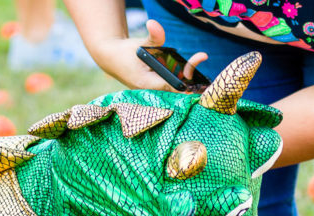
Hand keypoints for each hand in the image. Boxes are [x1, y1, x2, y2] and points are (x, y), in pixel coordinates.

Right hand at [90, 20, 207, 90]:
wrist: (112, 60)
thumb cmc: (125, 52)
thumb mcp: (139, 43)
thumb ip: (152, 36)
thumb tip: (154, 24)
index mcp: (147, 83)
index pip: (173, 87)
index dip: (188, 82)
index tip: (198, 70)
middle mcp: (152, 91)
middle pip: (179, 89)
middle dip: (191, 74)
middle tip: (201, 56)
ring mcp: (155, 92)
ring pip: (176, 89)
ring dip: (188, 77)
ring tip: (199, 60)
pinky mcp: (156, 89)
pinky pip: (172, 87)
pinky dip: (182, 78)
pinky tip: (190, 68)